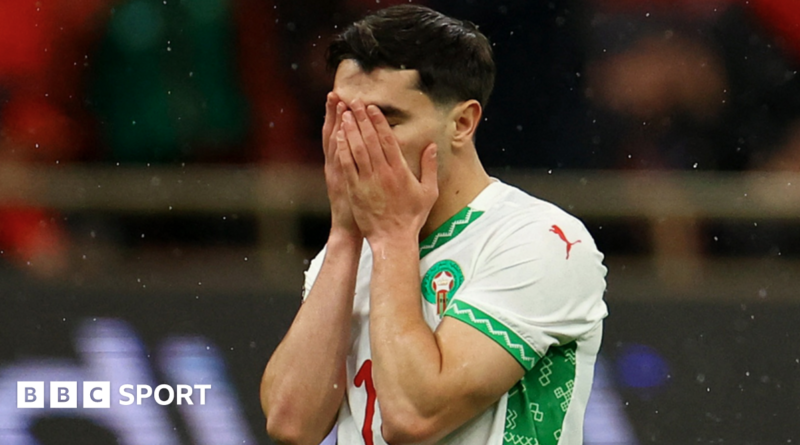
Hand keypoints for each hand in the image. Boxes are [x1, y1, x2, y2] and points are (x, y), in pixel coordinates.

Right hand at [322, 92, 360, 238]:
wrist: (350, 229)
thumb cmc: (358, 207)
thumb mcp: (356, 184)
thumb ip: (360, 165)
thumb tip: (367, 148)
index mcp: (342, 164)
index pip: (341, 134)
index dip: (340, 116)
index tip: (341, 97)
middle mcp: (336, 165)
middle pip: (336, 133)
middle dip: (336, 114)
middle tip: (336, 93)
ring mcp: (339, 173)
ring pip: (335, 144)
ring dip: (336, 124)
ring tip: (338, 104)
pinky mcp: (343, 183)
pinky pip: (340, 162)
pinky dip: (339, 147)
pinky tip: (340, 132)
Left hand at [337, 100, 438, 243]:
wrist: (393, 239)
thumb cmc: (411, 217)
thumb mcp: (428, 192)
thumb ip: (429, 167)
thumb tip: (431, 146)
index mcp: (400, 171)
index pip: (388, 140)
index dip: (379, 122)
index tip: (373, 108)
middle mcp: (383, 173)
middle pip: (370, 140)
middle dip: (362, 119)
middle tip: (355, 102)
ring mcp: (367, 181)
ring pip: (357, 149)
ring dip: (351, 130)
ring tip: (346, 114)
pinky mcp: (356, 190)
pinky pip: (347, 165)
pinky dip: (343, 149)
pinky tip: (339, 137)